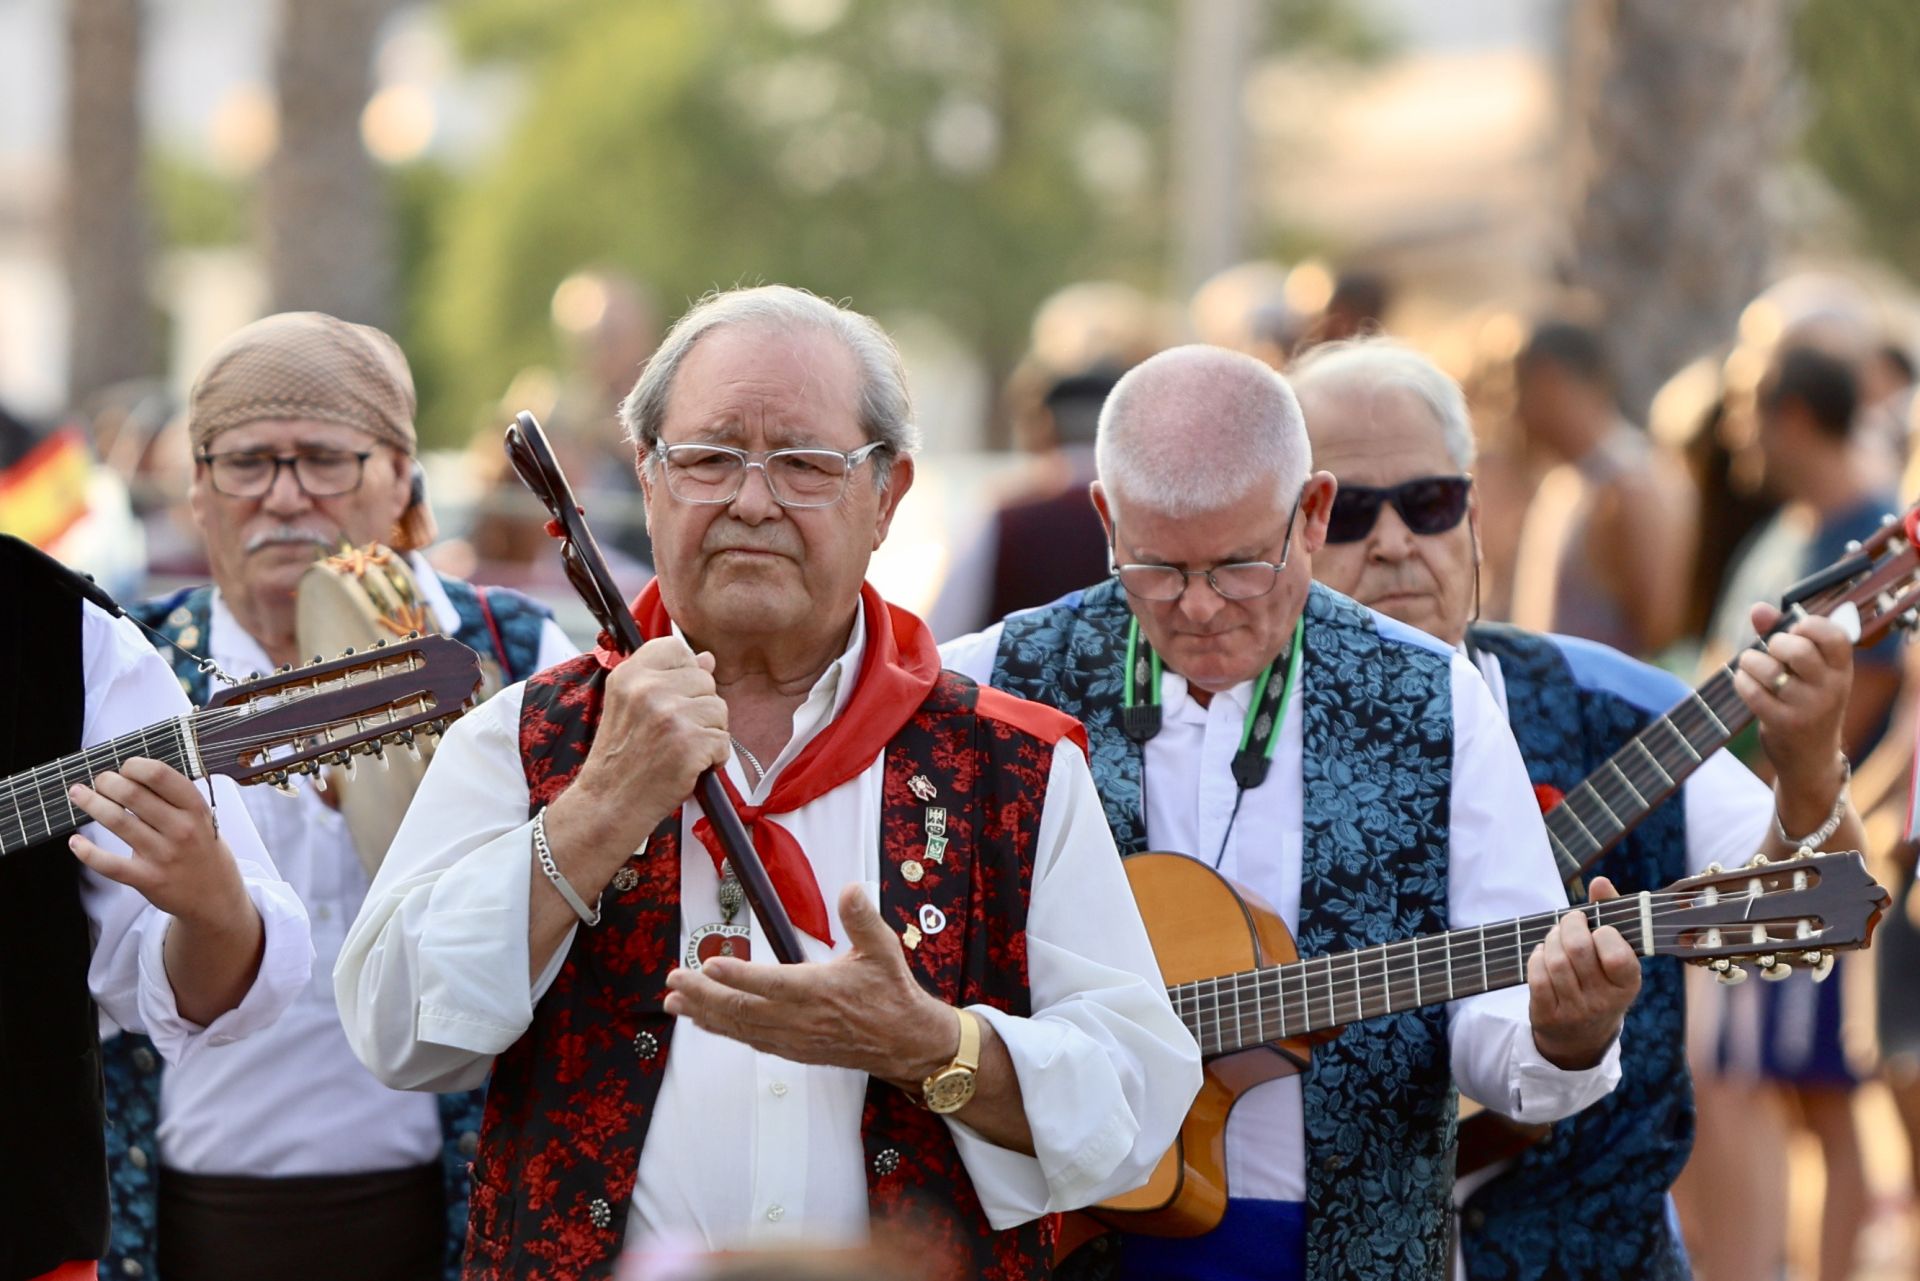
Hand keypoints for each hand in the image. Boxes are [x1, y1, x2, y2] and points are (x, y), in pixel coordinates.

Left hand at [67, 757, 250, 927]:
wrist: (216, 895)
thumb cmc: (204, 851)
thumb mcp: (203, 819)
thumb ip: (175, 799)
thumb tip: (133, 776)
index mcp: (195, 809)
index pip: (160, 775)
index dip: (135, 765)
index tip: (126, 767)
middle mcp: (180, 829)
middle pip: (132, 794)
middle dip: (107, 781)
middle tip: (101, 781)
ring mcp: (163, 855)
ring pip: (117, 821)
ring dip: (91, 803)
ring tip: (79, 794)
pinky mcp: (147, 878)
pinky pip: (109, 864)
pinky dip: (87, 852)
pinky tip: (75, 842)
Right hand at [550, 635, 731, 862]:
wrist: (608, 805)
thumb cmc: (620, 759)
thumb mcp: (629, 708)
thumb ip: (665, 679)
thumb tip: (707, 659)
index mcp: (628, 674)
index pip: (676, 647)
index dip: (683, 673)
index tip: (672, 697)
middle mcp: (647, 689)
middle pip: (705, 680)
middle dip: (699, 708)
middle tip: (673, 734)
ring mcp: (669, 715)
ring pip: (719, 709)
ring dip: (709, 733)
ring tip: (680, 750)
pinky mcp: (689, 743)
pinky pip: (724, 741)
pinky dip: (713, 759)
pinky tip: (688, 767)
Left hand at [663, 883, 955, 1084]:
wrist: (904, 1042)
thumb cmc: (891, 993)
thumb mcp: (883, 949)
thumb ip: (862, 919)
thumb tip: (851, 889)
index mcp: (820, 991)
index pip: (772, 983)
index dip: (738, 976)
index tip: (709, 964)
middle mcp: (801, 1019)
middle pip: (743, 1008)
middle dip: (703, 994)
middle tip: (674, 979)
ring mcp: (794, 1038)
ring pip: (740, 1027)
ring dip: (704, 1014)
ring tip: (675, 1001)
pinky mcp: (793, 1049)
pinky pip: (751, 1040)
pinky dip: (724, 1030)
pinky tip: (705, 1021)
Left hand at [1528, 875, 1641, 1070]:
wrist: (1581, 1036)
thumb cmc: (1602, 981)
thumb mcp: (1616, 956)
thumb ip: (1611, 915)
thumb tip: (1600, 881)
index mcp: (1628, 984)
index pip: (1617, 956)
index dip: (1603, 934)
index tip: (1599, 928)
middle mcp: (1604, 1001)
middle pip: (1578, 950)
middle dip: (1569, 926)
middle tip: (1569, 921)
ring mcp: (1575, 1011)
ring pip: (1555, 961)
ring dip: (1551, 939)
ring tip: (1556, 936)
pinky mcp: (1548, 1015)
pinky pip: (1537, 976)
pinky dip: (1536, 957)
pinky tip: (1543, 954)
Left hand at [1732, 602, 1851, 831]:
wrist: (1810, 759)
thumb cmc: (1805, 702)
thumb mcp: (1807, 672)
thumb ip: (1783, 635)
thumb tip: (1758, 608)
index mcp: (1842, 670)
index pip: (1834, 636)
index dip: (1809, 624)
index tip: (1795, 630)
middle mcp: (1830, 688)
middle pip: (1797, 650)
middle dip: (1774, 643)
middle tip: (1771, 651)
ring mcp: (1808, 708)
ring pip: (1770, 669)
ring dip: (1751, 661)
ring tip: (1751, 665)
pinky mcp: (1783, 724)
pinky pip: (1752, 692)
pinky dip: (1741, 681)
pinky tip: (1743, 681)